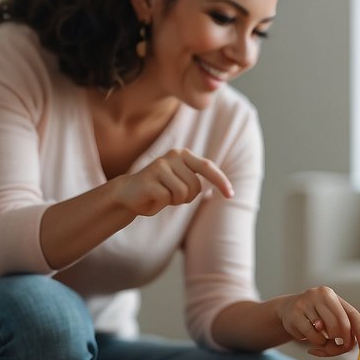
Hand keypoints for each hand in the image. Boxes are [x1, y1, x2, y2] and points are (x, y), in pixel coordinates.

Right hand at [116, 149, 233, 216]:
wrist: (129, 194)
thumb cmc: (160, 189)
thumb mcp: (181, 181)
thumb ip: (198, 179)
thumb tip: (227, 188)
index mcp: (183, 155)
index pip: (207, 167)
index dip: (221, 181)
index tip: (231, 195)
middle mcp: (173, 156)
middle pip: (195, 187)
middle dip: (187, 198)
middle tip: (172, 195)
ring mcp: (160, 166)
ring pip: (183, 193)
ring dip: (174, 201)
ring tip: (162, 195)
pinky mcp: (149, 178)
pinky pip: (167, 198)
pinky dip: (161, 204)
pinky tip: (152, 197)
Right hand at [278, 287, 359, 355]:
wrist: (286, 311)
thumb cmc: (316, 315)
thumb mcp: (334, 314)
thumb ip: (355, 321)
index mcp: (331, 296)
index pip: (351, 315)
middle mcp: (318, 295)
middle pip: (340, 326)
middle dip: (340, 342)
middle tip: (335, 347)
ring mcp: (305, 304)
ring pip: (324, 334)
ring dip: (324, 343)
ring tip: (318, 337)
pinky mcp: (294, 315)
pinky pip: (310, 337)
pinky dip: (312, 342)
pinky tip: (305, 335)